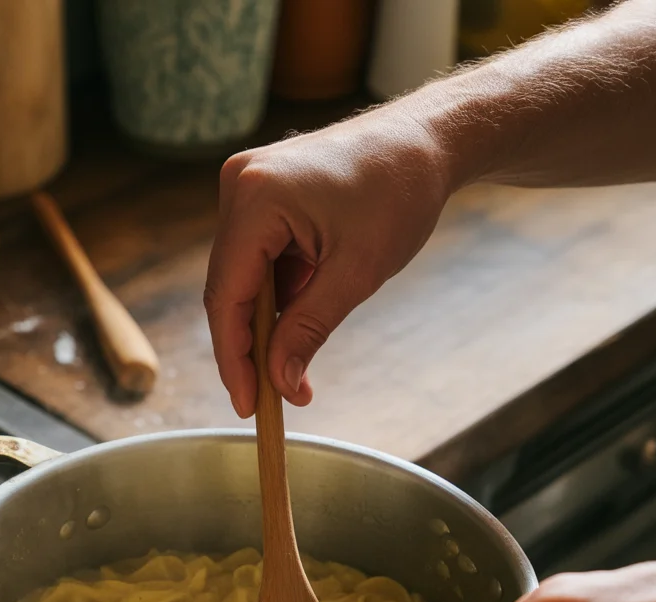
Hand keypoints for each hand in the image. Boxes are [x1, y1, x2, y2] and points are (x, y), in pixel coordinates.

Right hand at [204, 108, 452, 416]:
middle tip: (270, 399)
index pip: (227, 296)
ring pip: (243, 279)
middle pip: (228, 290)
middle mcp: (239, 186)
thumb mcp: (356, 274)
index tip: (249, 405)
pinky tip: (300, 324)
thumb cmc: (400, 193)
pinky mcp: (262, 194)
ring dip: (266, 326)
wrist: (428, 140)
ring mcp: (247, 187)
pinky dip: (277, 298)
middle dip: (250, 349)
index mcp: (256, 199)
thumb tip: (279, 382)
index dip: (234, 358)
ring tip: (295, 371)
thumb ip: (309, 330)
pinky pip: (258, 260)